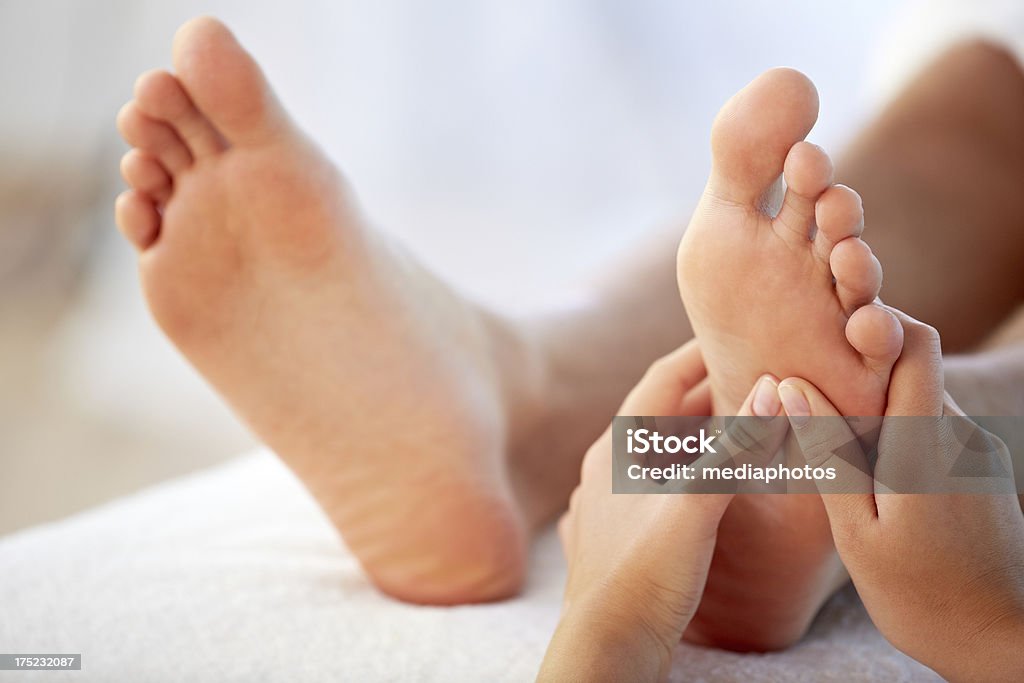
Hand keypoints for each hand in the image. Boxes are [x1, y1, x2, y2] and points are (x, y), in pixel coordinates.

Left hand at [539, 340, 787, 681]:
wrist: (606, 647)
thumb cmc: (645, 573)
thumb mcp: (696, 505)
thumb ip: (736, 448)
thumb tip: (773, 389)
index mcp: (618, 448)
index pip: (662, 378)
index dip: (699, 351)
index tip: (736, 330)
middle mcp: (606, 468)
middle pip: (662, 414)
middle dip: (708, 394)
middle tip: (757, 375)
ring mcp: (608, 503)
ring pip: (660, 452)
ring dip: (699, 436)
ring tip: (745, 426)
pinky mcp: (615, 536)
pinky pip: (655, 485)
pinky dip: (687, 472)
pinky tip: (712, 486)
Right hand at [778, 311, 1023, 682]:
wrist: (1002, 646)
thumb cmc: (920, 597)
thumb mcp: (856, 530)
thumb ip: (828, 451)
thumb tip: (791, 383)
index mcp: (928, 443)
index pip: (916, 343)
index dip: (875, 326)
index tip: (829, 342)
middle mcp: (962, 435)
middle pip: (912, 370)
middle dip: (860, 376)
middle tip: (809, 404)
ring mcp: (979, 452)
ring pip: (920, 401)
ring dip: (876, 412)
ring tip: (836, 452)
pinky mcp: (984, 471)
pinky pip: (934, 430)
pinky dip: (898, 438)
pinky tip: (872, 481)